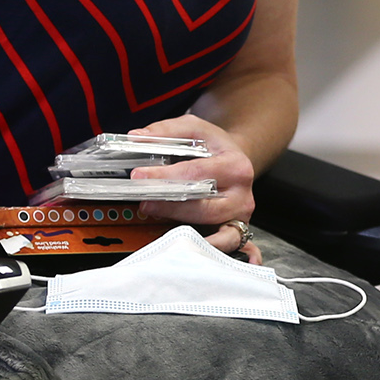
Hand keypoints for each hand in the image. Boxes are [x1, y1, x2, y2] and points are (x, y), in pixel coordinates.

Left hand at [131, 114, 258, 259]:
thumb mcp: (195, 129)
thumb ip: (166, 130)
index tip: (140, 176)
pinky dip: (214, 250)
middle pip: (203, 206)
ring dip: (181, 226)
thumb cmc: (214, 148)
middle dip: (170, 205)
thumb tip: (137, 139)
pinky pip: (227, 246)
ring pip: (211, 228)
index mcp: (235, 165)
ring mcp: (240, 216)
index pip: (196, 173)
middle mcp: (242, 193)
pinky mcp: (236, 232)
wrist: (236, 162)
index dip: (165, 176)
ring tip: (158, 217)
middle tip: (144, 201)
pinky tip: (196, 251)